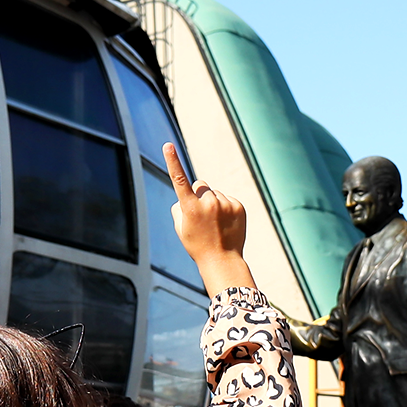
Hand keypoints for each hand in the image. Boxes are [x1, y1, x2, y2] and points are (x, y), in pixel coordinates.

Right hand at [164, 143, 254, 297]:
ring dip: (213, 203)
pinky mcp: (238, 206)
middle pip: (200, 185)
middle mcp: (208, 203)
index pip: (179, 180)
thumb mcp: (180, 228)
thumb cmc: (197, 245)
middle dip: (199, 195)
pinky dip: (226, 208)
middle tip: (202, 215)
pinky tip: (226, 223)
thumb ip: (179, 207)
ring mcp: (225, 204)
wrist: (222, 260)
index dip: (172, 161)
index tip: (168, 145)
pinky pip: (227, 199)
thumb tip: (187, 195)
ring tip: (215, 223)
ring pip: (214, 193)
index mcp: (190, 208)